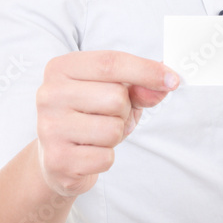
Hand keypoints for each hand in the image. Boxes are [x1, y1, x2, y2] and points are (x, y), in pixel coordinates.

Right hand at [36, 50, 179, 196]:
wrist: (57, 159)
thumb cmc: (89, 117)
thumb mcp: (116, 94)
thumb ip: (142, 87)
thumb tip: (166, 84)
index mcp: (61, 68)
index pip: (111, 63)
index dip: (147, 70)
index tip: (173, 80)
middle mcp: (48, 94)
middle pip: (116, 97)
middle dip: (124, 111)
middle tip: (108, 116)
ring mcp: (49, 127)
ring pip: (113, 129)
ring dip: (116, 135)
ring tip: (97, 135)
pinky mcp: (57, 160)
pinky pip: (105, 157)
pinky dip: (105, 157)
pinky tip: (89, 153)